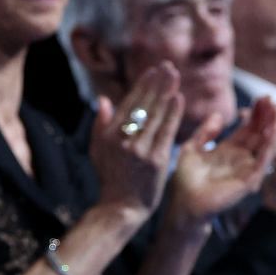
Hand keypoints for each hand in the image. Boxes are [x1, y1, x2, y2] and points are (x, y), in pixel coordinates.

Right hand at [87, 62, 182, 220]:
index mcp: (109, 135)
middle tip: (168, 66)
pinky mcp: (155, 161)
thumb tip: (104, 99)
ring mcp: (140, 150)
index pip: (129, 103)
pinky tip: (178, 98)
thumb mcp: (97, 151)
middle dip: (157, 83)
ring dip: (166, 92)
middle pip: (143, 105)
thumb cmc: (109, 178)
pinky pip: (166, 132)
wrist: (120, 208)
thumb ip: (100, 124)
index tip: (153, 70)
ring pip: (156, 115)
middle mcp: (123, 140)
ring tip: (174, 76)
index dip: (142, 85)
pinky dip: (172, 114)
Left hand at [164, 97, 275, 232]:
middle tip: (270, 98)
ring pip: (264, 146)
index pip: (247, 128)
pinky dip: (268, 147)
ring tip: (274, 110)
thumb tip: (218, 114)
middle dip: (265, 116)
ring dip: (271, 128)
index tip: (260, 98)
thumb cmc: (186, 180)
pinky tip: (270, 131)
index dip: (254, 113)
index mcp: (228, 150)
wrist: (184, 203)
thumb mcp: (192, 148)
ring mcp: (246, 169)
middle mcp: (240, 159)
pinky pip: (261, 162)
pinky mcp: (248, 181)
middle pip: (258, 134)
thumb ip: (205, 132)